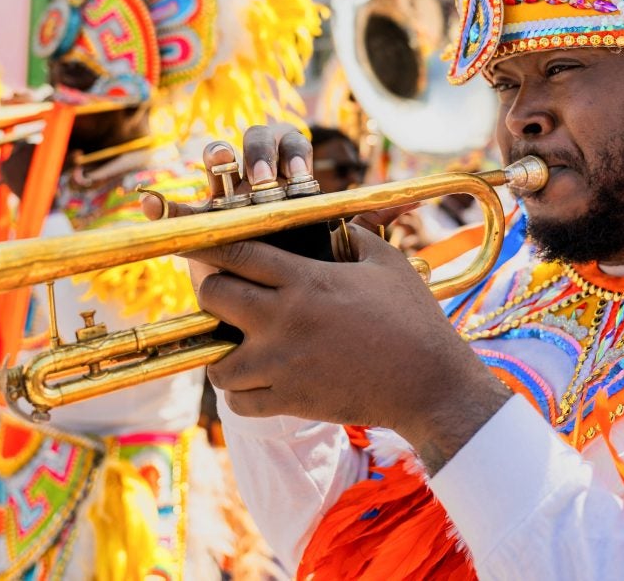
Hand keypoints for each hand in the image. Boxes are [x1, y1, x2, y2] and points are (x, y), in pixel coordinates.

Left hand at [143, 124, 512, 471]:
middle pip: (214, 296)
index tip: (192, 240)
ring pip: (217, 359)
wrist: (431, 384)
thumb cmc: (414, 318)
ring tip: (234, 347)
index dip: (209, 242)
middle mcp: (284, 319)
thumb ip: (352, 236)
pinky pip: (239, 401)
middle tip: (226, 295)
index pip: (237, 249)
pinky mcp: (290, 401)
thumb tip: (336, 221)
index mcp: (305, 279)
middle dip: (213, 291)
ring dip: (220, 352)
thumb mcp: (386, 262)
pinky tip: (252, 382)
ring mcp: (283, 364)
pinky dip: (239, 393)